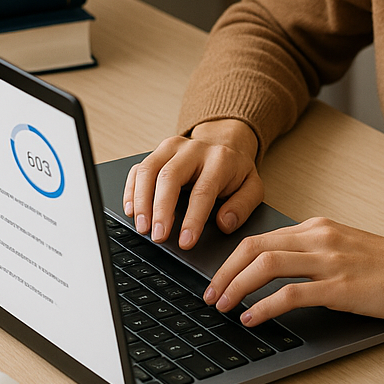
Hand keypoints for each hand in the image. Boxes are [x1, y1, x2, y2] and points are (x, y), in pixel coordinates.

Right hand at [123, 119, 261, 248]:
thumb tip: (225, 223)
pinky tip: (131, 211)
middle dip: (161, 209)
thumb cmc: (236, 170)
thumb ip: (243, 206)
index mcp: (220, 160)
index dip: (193, 219)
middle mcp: (193, 149)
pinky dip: (131, 190)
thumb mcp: (252, 187)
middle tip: (157, 236)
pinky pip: (138, 169)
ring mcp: (172, 148)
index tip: (185, 241)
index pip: (203, 191)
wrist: (226, 142)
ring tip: (142, 227)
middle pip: (170, 176)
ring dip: (141, 201)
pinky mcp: (157, 152)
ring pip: (148, 169)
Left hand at [204, 217, 383, 324]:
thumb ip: (311, 253)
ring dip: (236, 286)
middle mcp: (319, 237)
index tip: (216, 278)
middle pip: (254, 246)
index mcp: (316, 227)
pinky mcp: (340, 286)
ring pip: (266, 265)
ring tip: (223, 306)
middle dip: (224, 272)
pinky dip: (265, 306)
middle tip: (209, 295)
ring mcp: (329, 260)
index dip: (231, 259)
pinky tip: (252, 319)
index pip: (260, 237)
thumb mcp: (343, 248)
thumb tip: (273, 270)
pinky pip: (291, 293)